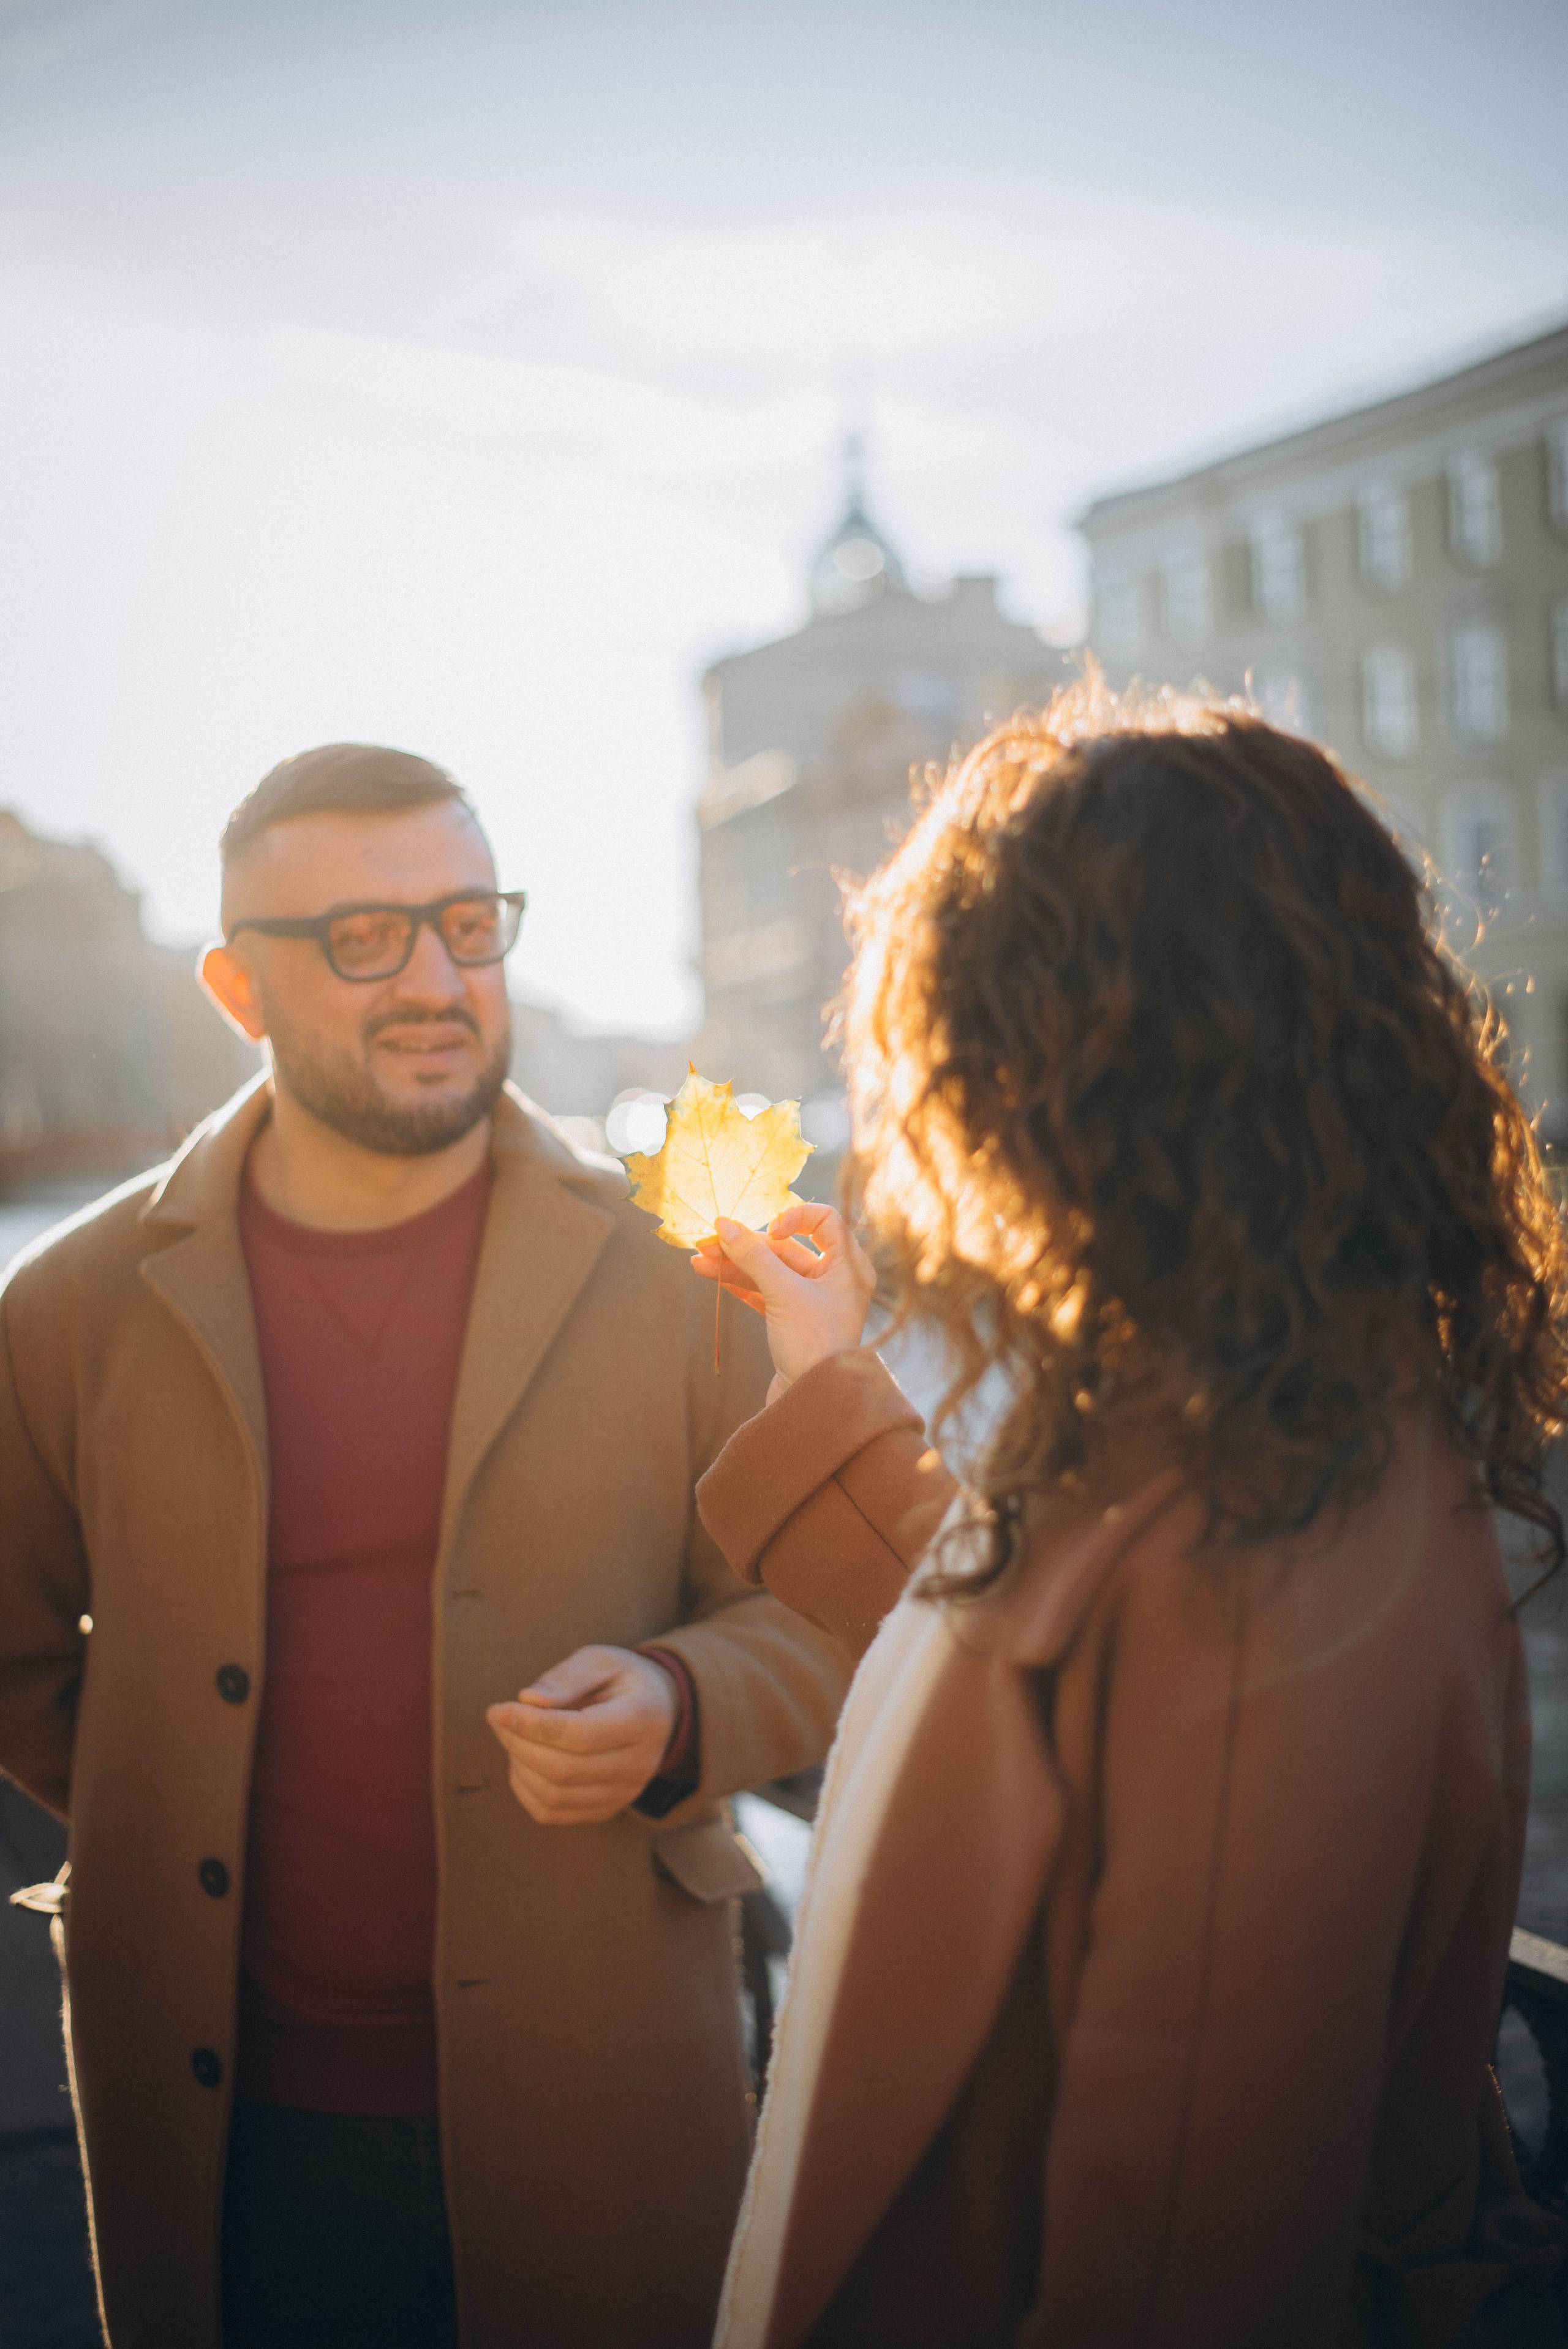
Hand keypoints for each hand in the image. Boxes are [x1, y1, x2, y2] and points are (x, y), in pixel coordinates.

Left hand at [486, 1644, 676, 1825]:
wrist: (656, 1710)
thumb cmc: (620, 1679)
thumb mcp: (600, 1660)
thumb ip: (566, 1677)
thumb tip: (527, 1701)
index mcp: (643, 1718)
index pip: (580, 1735)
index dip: (533, 1726)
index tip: (498, 1710)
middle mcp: (640, 1764)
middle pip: (564, 1770)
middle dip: (519, 1744)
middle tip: (499, 1718)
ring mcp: (625, 1793)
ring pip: (555, 1797)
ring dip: (520, 1766)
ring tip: (513, 1735)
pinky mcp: (606, 1809)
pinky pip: (553, 1813)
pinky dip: (526, 1788)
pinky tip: (522, 1760)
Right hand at [691, 1202, 875, 1392]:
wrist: (814, 1406)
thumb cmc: (814, 1345)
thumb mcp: (784, 1294)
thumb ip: (754, 1257)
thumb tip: (724, 1225)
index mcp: (850, 1266)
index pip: (826, 1220)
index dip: (795, 1217)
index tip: (770, 1231)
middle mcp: (836, 1280)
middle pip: (788, 1247)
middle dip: (747, 1245)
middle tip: (708, 1241)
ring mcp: (813, 1302)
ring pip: (770, 1271)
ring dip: (736, 1264)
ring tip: (699, 1259)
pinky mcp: (793, 1322)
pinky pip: (764, 1293)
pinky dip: (740, 1284)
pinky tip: (712, 1275)